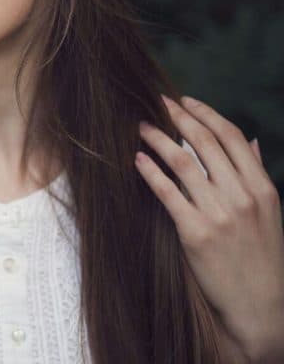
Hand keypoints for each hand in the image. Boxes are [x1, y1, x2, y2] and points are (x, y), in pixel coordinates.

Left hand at [135, 94, 283, 361]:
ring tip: (140, 127)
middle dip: (178, 118)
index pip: (232, 137)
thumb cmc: (262, 258)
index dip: (206, 113)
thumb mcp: (269, 213)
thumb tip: (251, 141)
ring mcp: (220, 214)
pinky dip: (151, 173)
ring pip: (184, 164)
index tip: (185, 100)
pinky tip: (137, 160)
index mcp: (262, 188)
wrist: (261, 307)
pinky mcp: (196, 233)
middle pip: (205, 143)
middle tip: (155, 102)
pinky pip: (168, 194)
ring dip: (158, 140)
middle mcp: (243, 197)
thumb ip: (256, 175)